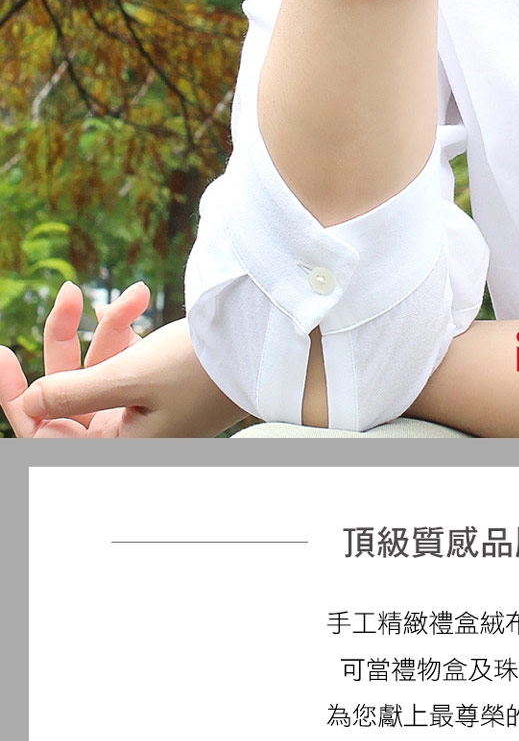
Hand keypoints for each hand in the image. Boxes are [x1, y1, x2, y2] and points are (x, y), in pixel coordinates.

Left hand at [0, 283, 239, 438]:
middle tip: (70, 293)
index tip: (1, 354)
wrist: (269, 348)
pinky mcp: (154, 389)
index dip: (16, 395)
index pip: (44, 430)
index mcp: (117, 448)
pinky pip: (121, 358)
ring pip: (96, 367)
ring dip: (109, 328)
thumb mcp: (131, 376)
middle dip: (67, 339)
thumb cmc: (205, 370)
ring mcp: (138, 412)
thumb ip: (73, 392)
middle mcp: (124, 435)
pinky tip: (135, 302)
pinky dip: (125, 331)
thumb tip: (32, 401)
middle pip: (67, 390)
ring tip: (135, 293)